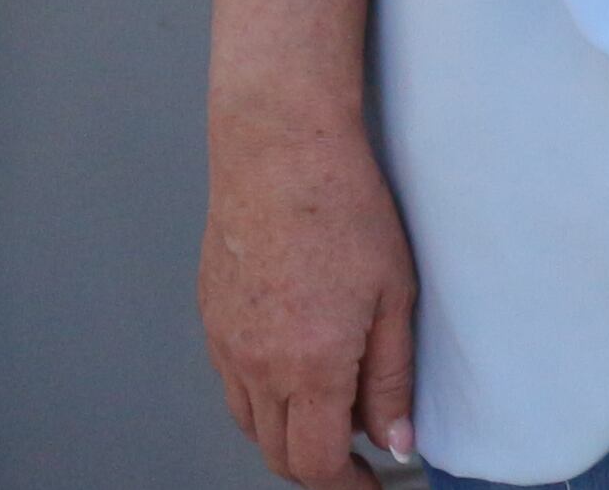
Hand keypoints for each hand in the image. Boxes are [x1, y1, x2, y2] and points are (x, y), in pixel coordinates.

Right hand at [200, 94, 417, 483]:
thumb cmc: (345, 209)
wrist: (280, 152)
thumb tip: (397, 439)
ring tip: (333, 417)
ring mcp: (226, 345)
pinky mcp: (212, 320)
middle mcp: (257, 366)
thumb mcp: (395, 295)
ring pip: (251, 424)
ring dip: (289, 435)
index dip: (348, 486)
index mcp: (309, 365)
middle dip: (319, 468)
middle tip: (359, 458)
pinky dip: (263, 400)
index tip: (373, 485)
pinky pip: (233, 385)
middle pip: (279, 453)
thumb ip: (393, 375)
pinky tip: (296, 375)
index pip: (317, 462)